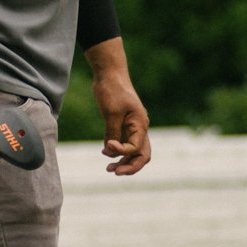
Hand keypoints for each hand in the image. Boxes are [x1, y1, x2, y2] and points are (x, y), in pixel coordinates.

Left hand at [86, 37, 151, 175]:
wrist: (109, 74)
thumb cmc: (112, 90)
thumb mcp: (111, 112)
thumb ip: (112, 133)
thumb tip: (110, 151)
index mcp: (141, 124)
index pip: (136, 148)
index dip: (121, 151)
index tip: (107, 145)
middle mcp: (140, 128)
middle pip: (142, 155)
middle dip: (130, 166)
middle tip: (113, 172)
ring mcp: (132, 127)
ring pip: (133, 152)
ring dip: (123, 161)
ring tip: (108, 168)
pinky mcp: (123, 125)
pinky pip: (124, 144)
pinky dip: (117, 151)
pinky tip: (105, 153)